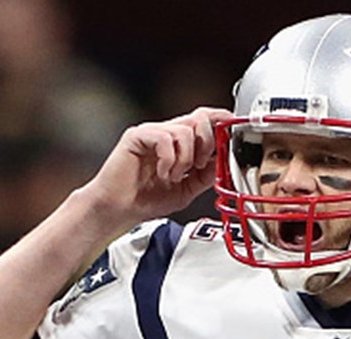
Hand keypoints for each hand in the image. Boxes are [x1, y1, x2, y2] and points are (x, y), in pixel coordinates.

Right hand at [79, 106, 234, 230]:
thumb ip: (206, 175)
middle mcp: (167, 133)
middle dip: (207, 143)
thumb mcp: (187, 190)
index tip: (233, 134)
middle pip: (200, 118)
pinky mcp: (137, 136)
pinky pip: (165, 138)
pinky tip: (162, 173)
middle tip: (199, 166)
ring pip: (185, 130)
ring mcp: (152, 132)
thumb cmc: (145, 199)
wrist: (118, 209)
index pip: (206, 120)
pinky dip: (169, 159)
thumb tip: (224, 161)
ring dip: (185, 159)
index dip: (222, 122)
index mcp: (180, 143)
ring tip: (173, 176)